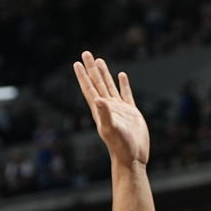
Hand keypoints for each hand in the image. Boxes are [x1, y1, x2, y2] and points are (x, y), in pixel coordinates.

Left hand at [74, 51, 148, 165]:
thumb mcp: (111, 129)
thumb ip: (104, 114)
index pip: (89, 88)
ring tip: (100, 61)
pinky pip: (126, 94)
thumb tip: (98, 99)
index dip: (83, 76)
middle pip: (97, 83)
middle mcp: (107, 107)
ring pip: (109, 86)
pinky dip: (123, 84)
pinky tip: (122, 76)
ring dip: (104, 74)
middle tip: (86, 53)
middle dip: (92, 69)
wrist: (133, 157)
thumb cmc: (120, 146)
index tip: (77, 62)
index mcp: (99, 110)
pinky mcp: (131, 113)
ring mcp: (119, 109)